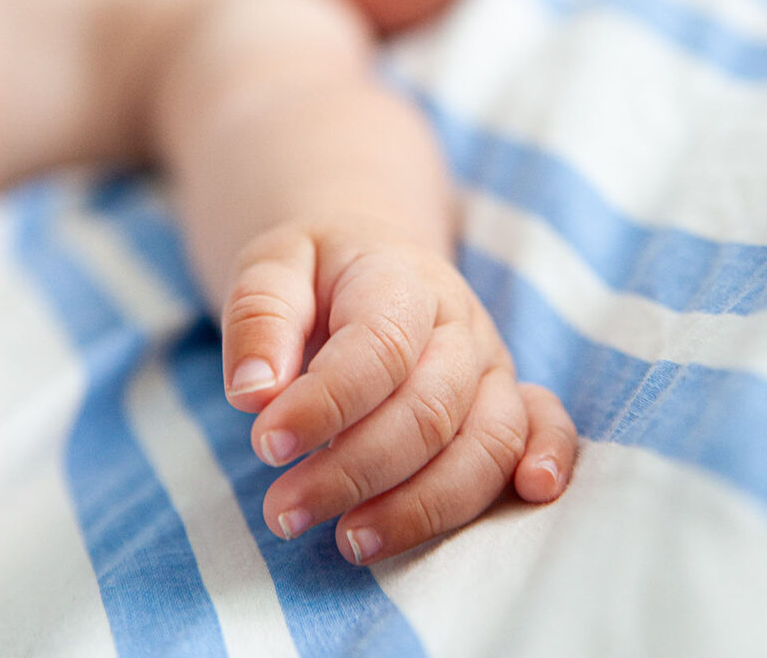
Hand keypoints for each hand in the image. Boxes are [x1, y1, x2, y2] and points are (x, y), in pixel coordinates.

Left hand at [221, 216, 576, 563]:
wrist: (366, 260)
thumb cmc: (315, 271)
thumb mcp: (271, 263)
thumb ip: (259, 315)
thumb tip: (254, 393)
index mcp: (400, 277)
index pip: (377, 347)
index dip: (325, 405)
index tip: (265, 444)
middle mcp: (458, 322)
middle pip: (428, 409)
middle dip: (355, 472)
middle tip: (282, 512)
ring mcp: (490, 362)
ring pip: (485, 439)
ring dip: (422, 503)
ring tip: (349, 541)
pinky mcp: (507, 396)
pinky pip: (544, 427)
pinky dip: (547, 459)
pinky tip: (529, 495)